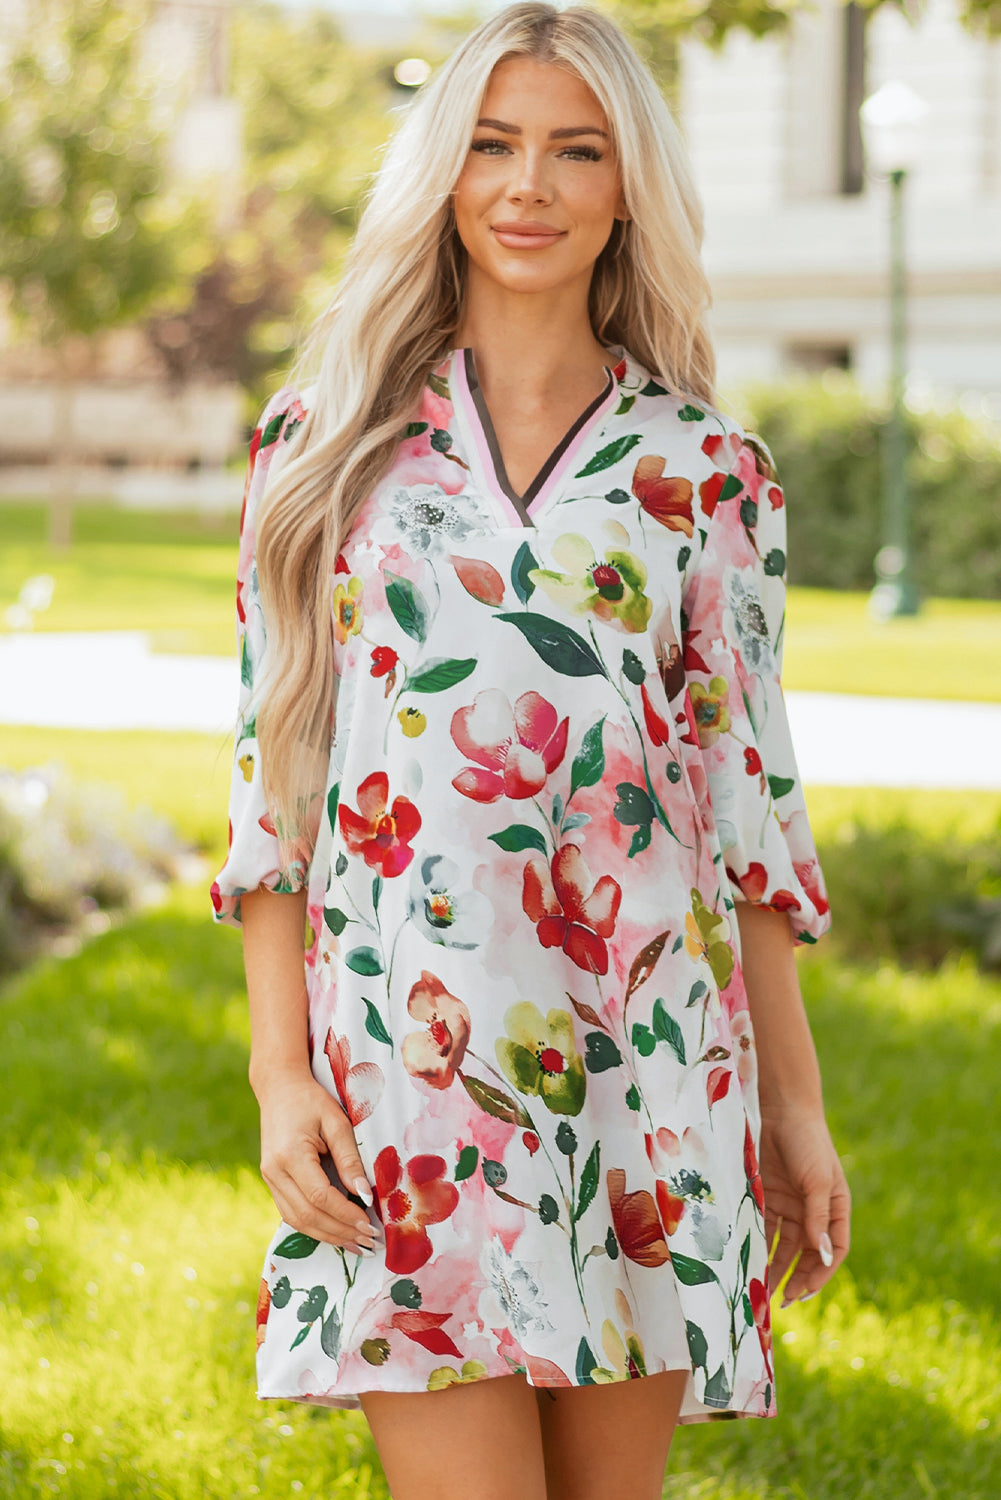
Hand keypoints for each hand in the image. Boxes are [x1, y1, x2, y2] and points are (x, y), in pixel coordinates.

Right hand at [256, 1069, 380, 1255]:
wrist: (279, 1087)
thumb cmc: (311, 1100)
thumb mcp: (337, 1122)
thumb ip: (350, 1159)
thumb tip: (366, 1196)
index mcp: (290, 1155)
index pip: (320, 1197)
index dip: (346, 1215)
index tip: (370, 1226)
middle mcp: (274, 1172)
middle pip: (307, 1216)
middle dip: (340, 1233)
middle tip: (369, 1243)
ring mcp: (269, 1178)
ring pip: (297, 1220)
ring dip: (328, 1236)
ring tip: (356, 1244)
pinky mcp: (271, 1181)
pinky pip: (291, 1213)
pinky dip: (314, 1226)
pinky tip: (335, 1232)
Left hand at [758, 1104, 849, 1304]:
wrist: (782, 1109)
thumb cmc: (809, 1143)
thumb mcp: (818, 1181)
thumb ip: (818, 1218)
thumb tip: (822, 1256)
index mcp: (835, 1209)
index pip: (832, 1251)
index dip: (820, 1274)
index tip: (803, 1293)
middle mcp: (814, 1211)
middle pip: (807, 1254)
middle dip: (797, 1278)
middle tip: (781, 1302)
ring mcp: (791, 1205)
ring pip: (784, 1245)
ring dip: (775, 1267)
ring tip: (763, 1290)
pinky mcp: (769, 1196)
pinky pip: (764, 1226)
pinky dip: (759, 1244)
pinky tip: (749, 1261)